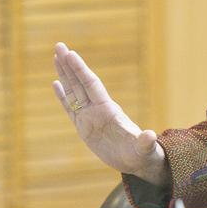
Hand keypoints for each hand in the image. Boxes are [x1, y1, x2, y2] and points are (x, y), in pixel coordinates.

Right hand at [52, 42, 169, 185]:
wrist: (137, 162)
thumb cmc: (142, 154)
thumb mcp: (143, 149)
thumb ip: (145, 142)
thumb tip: (150, 136)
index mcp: (109, 110)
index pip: (92, 85)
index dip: (81, 70)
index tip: (71, 54)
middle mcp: (98, 109)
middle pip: (80, 82)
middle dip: (69, 65)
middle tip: (59, 45)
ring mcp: (90, 117)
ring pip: (74, 91)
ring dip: (65, 74)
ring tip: (56, 56)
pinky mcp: (84, 128)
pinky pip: (70, 109)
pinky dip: (62, 96)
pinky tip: (55, 83)